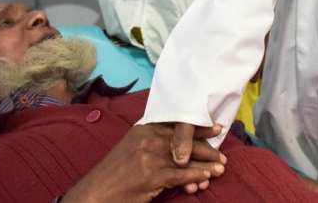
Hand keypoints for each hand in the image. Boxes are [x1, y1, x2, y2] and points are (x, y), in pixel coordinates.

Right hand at [62, 123, 225, 202]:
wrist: (95, 193)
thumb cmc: (114, 174)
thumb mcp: (131, 149)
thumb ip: (151, 142)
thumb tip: (176, 145)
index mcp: (142, 129)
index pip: (175, 123)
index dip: (197, 126)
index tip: (214, 127)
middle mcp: (146, 139)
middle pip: (184, 139)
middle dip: (206, 145)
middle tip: (222, 151)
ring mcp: (148, 157)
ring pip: (186, 157)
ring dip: (206, 162)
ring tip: (221, 166)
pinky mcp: (150, 176)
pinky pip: (180, 174)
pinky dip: (196, 175)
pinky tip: (207, 177)